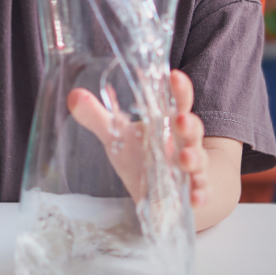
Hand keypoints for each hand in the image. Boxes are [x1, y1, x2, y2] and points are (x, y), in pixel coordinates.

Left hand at [68, 69, 210, 206]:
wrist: (166, 195)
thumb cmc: (143, 158)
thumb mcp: (118, 138)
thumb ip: (98, 117)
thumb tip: (74, 95)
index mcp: (167, 125)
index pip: (177, 102)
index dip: (179, 89)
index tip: (175, 76)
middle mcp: (183, 144)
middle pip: (191, 130)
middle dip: (188, 124)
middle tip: (179, 119)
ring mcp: (191, 169)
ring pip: (198, 160)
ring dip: (194, 159)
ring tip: (184, 158)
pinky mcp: (192, 193)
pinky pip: (202, 193)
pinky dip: (201, 195)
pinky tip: (196, 198)